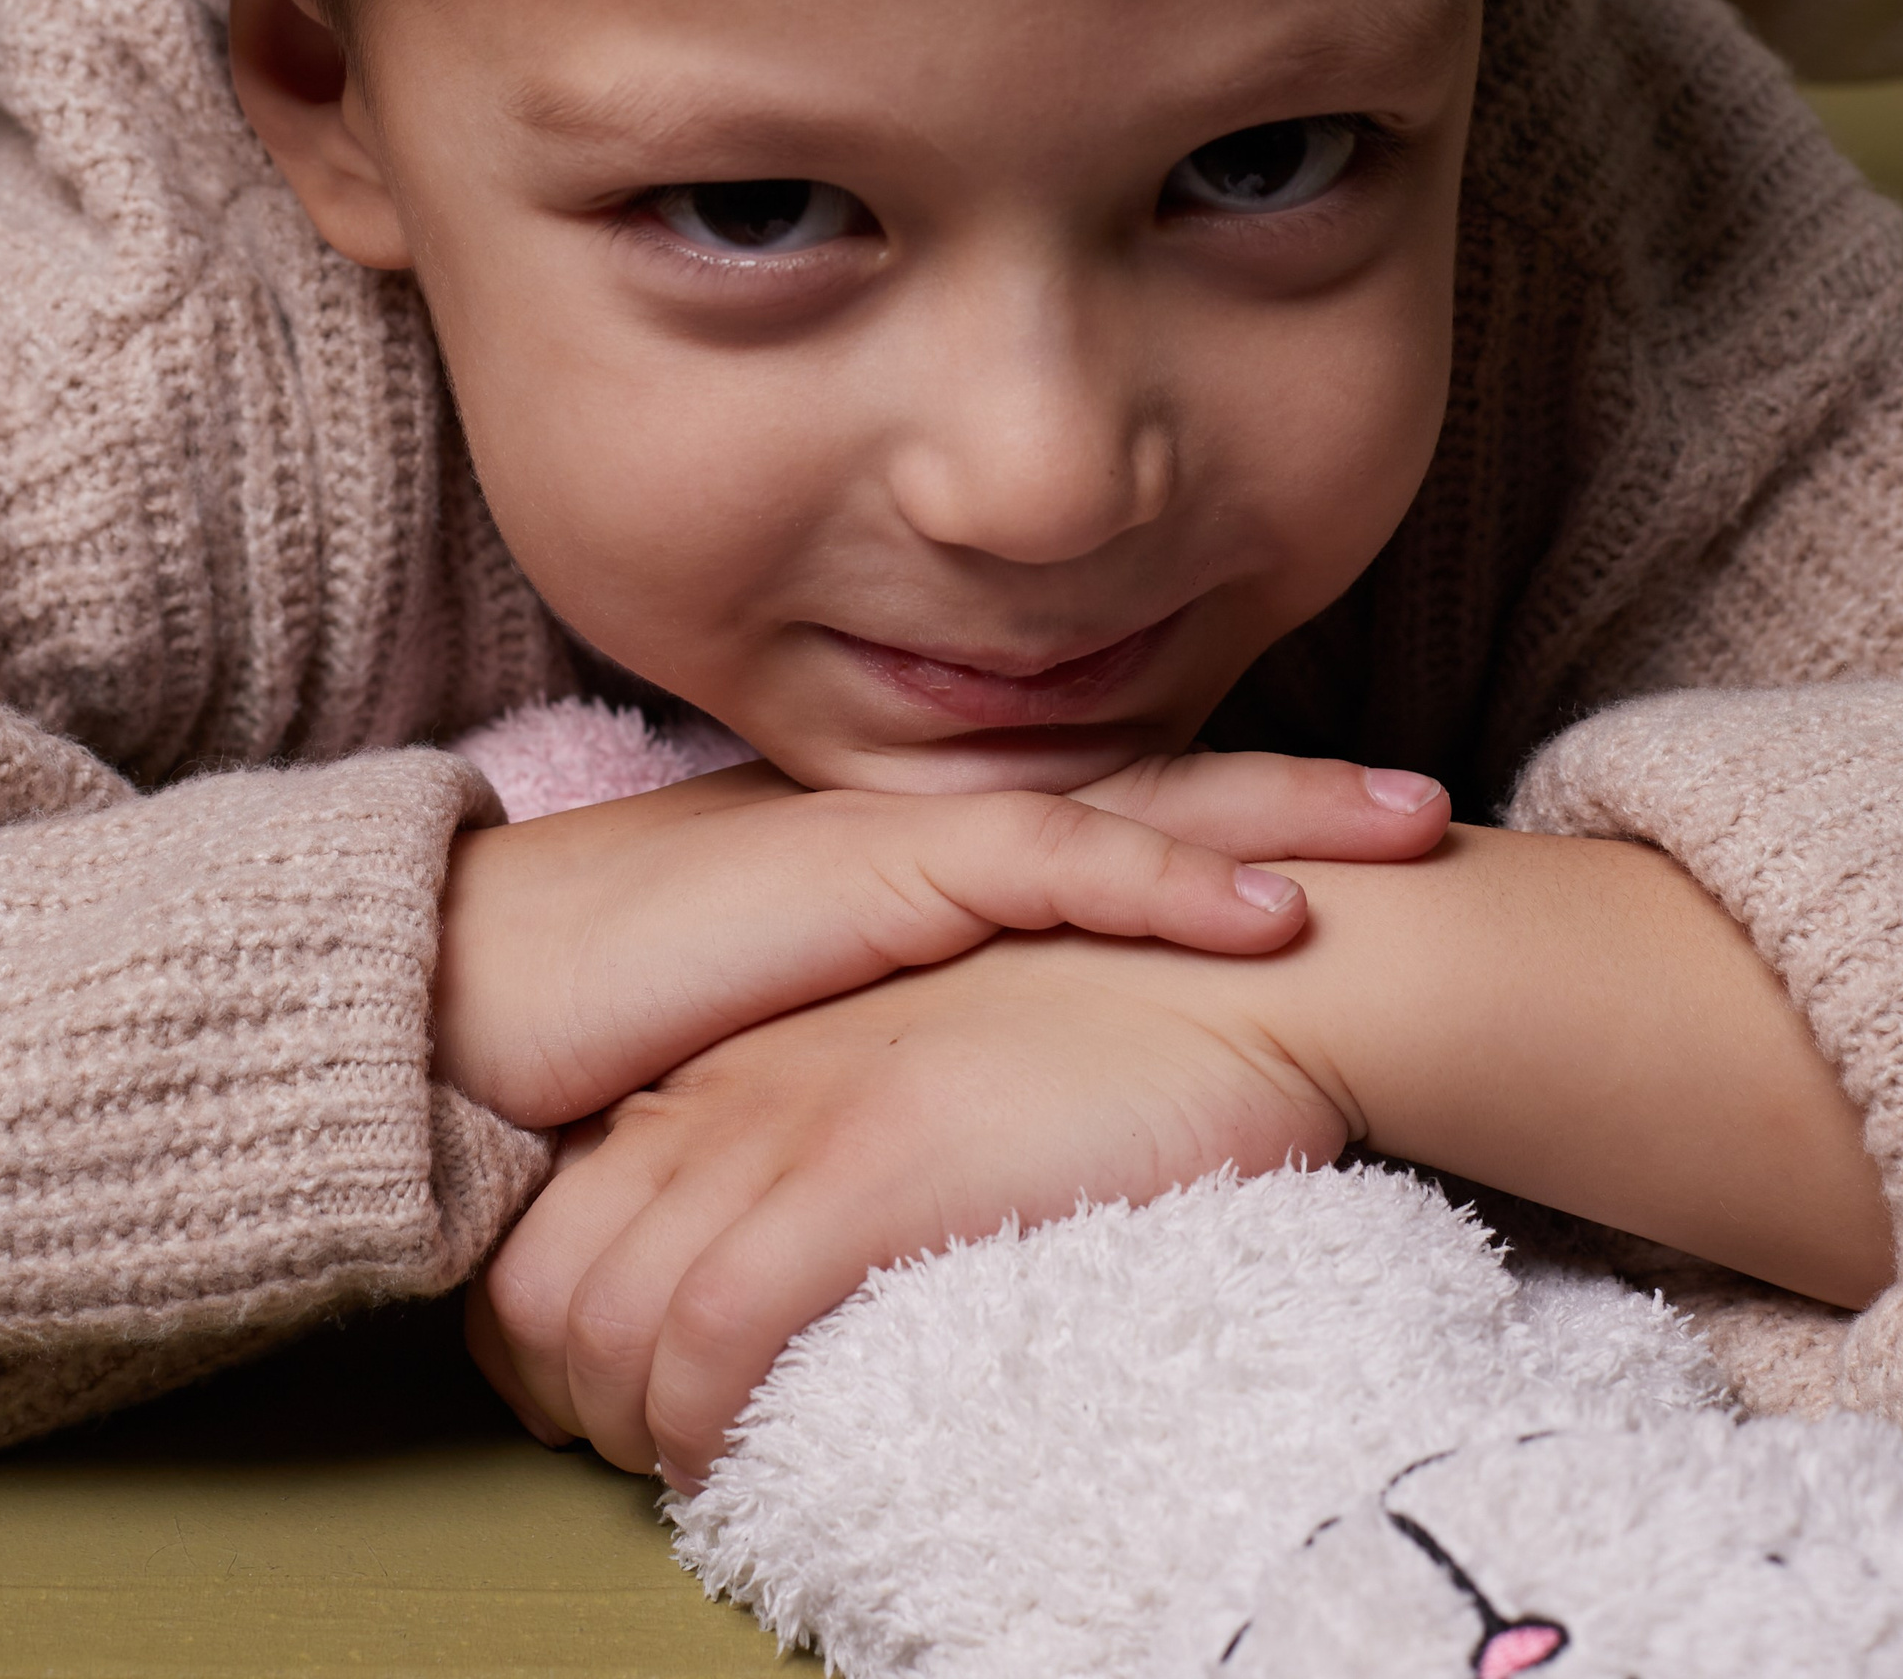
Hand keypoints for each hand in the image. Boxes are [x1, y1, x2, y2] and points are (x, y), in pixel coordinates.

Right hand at [433, 747, 1446, 1127]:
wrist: (467, 992)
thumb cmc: (612, 1023)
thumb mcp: (796, 1032)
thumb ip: (899, 1036)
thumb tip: (981, 1102)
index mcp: (920, 861)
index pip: (1106, 831)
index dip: (1229, 831)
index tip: (1345, 847)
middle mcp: (933, 828)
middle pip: (1157, 799)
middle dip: (1302, 798)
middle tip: (1435, 810)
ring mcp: (909, 836)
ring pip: (1137, 810)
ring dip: (1283, 819)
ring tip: (1411, 831)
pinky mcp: (872, 872)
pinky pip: (1053, 867)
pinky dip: (1170, 882)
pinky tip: (1273, 904)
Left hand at [465, 925, 1348, 1484]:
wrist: (1245, 963)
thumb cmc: (1114, 1027)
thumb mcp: (930, 1059)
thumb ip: (838, 1132)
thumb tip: (788, 1265)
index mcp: (743, 1050)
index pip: (553, 1215)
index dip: (552, 1341)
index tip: (618, 1409)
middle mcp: (736, 1076)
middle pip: (544, 1280)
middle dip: (563, 1407)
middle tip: (644, 1466)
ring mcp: (794, 1117)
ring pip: (603, 1319)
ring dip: (625, 1432)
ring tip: (695, 1474)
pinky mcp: (866, 1167)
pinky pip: (710, 1332)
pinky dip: (700, 1425)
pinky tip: (737, 1459)